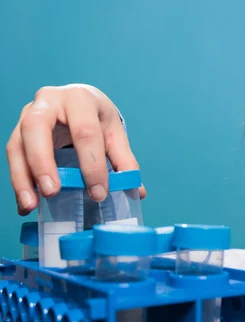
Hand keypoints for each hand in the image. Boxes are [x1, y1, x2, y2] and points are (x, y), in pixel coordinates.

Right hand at [7, 84, 145, 215]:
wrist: (77, 101)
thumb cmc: (96, 117)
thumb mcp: (113, 133)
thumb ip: (124, 160)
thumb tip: (137, 191)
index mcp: (80, 99)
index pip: (85, 131)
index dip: (92, 164)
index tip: (98, 193)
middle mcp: (48, 101)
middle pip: (37, 128)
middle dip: (43, 162)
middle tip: (53, 192)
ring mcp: (27, 114)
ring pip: (17, 143)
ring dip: (22, 177)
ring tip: (31, 204)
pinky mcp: (17, 130)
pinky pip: (13, 156)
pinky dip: (19, 181)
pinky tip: (26, 203)